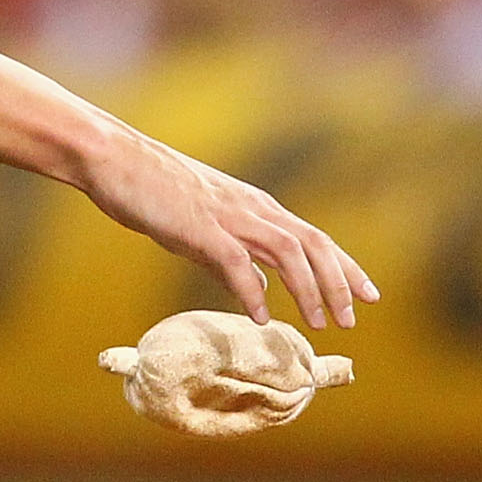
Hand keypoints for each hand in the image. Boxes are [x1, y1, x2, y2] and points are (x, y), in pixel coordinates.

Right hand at [78, 124, 377, 330]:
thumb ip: (233, 259)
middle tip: (352, 319)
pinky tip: (261, 316)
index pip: (313, 239)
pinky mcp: (200, 226)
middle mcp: (253, 208)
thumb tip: (258, 288)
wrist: (114, 158)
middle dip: (339, 282)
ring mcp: (229, 215)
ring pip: (288, 251)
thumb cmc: (154, 192)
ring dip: (308, 288)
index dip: (345, 268)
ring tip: (320, 323)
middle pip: (313, 244)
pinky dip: (253, 289)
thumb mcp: (204, 229)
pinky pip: (236, 261)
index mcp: (256, 208)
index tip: (367, 296)